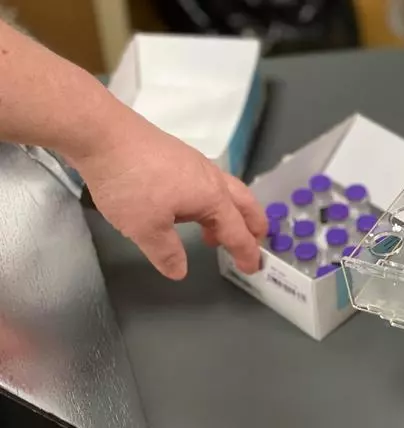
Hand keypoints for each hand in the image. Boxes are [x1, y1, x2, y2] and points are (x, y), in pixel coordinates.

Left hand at [68, 114, 266, 279]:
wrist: (104, 134)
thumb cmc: (131, 183)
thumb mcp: (146, 228)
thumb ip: (167, 252)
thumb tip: (180, 271)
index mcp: (212, 197)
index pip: (237, 231)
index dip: (246, 252)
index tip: (252, 268)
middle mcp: (211, 178)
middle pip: (245, 203)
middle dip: (253, 224)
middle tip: (254, 242)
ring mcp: (195, 162)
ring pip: (227, 190)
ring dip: (230, 212)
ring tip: (214, 232)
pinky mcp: (177, 154)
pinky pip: (208, 181)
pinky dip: (211, 200)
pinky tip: (187, 207)